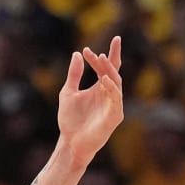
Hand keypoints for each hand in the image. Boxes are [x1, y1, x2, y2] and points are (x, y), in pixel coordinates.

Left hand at [57, 38, 124, 164]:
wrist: (71, 142)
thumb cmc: (70, 121)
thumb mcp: (68, 93)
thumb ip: (74, 75)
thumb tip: (77, 54)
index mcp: (99, 88)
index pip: (104, 68)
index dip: (97, 58)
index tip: (85, 49)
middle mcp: (109, 94)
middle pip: (113, 71)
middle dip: (112, 57)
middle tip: (112, 42)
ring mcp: (113, 104)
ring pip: (116, 82)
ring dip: (109, 69)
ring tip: (101, 58)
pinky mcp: (115, 115)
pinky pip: (116, 98)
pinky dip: (111, 88)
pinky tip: (103, 79)